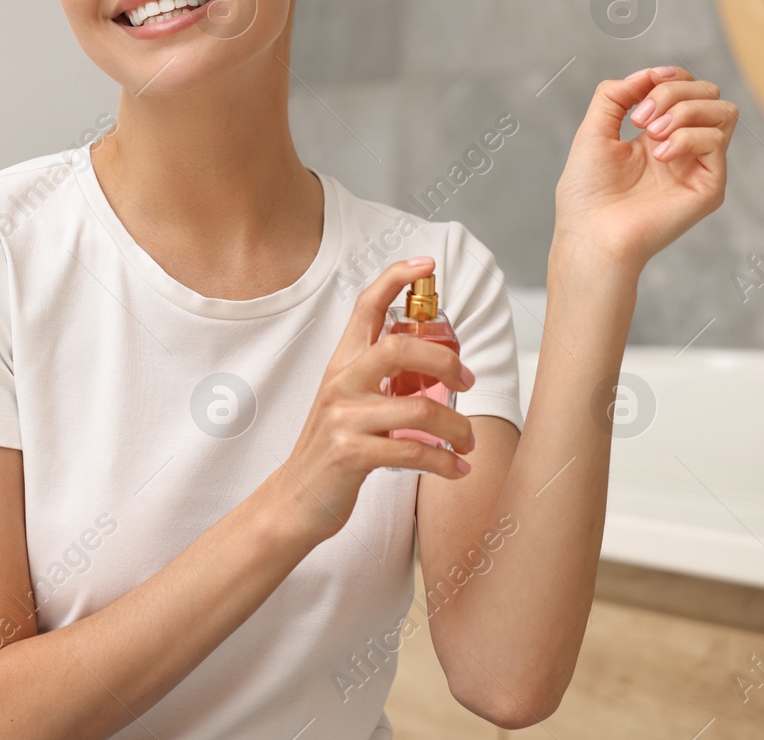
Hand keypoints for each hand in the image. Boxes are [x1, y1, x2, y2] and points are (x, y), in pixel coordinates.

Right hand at [277, 257, 475, 543]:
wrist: (295, 499)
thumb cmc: (332, 450)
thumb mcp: (349, 403)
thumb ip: (380, 379)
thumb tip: (433, 363)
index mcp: (342, 365)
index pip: (365, 307)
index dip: (395, 278)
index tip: (426, 265)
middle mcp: (340, 384)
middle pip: (398, 348)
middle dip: (444, 361)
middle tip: (467, 380)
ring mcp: (343, 418)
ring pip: (418, 409)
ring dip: (456, 428)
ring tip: (467, 443)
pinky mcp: (352, 455)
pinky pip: (413, 453)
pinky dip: (445, 463)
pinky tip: (456, 469)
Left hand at [554, 66, 735, 272]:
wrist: (590, 232)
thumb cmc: (586, 192)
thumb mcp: (594, 130)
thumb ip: (616, 96)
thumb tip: (647, 74)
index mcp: (657, 135)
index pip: (686, 89)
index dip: (672, 76)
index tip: (649, 80)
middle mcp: (682, 148)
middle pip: (709, 93)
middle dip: (674, 91)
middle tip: (640, 117)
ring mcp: (698, 166)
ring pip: (723, 111)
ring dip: (684, 110)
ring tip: (650, 132)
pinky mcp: (709, 185)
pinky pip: (716, 140)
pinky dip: (686, 136)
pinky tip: (660, 154)